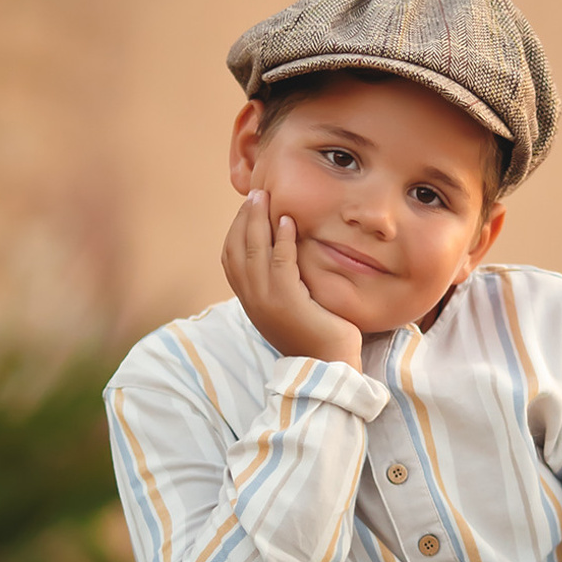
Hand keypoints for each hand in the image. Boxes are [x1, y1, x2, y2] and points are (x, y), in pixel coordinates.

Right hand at [221, 190, 363, 368]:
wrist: (330, 367)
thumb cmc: (318, 336)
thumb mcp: (293, 306)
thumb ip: (283, 284)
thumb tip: (284, 255)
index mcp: (251, 302)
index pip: (231, 259)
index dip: (236, 231)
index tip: (248, 208)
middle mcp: (253, 302)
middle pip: (237, 250)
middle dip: (244, 219)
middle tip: (255, 194)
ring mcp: (267, 302)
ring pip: (254, 252)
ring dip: (258, 221)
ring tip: (266, 198)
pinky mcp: (287, 302)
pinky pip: (280, 263)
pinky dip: (282, 239)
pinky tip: (288, 221)